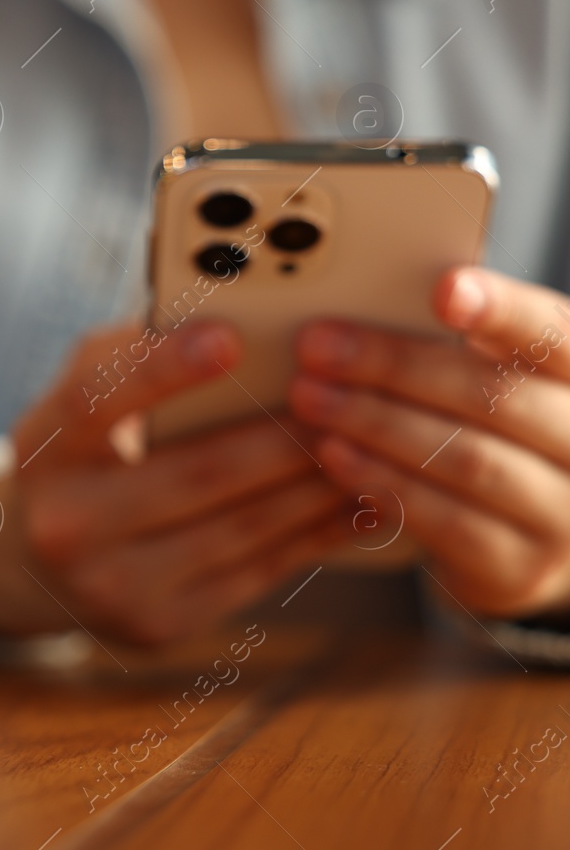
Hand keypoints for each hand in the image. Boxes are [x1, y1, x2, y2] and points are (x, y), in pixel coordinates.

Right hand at [0, 321, 348, 645]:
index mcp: (43, 448)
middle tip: (349, 399)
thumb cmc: (87, 449)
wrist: (42, 560)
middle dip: (283, 436)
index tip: (230, 337)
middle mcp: (66, 523)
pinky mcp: (160, 623)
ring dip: (317, 487)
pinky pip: (256, 573)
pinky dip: (317, 534)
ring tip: (372, 448)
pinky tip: (360, 504)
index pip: (96, 400)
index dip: (163, 369)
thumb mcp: (85, 396)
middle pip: (194, 473)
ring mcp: (112, 584)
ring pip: (240, 528)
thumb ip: (138, 354)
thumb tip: (235, 316)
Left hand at [288, 267, 569, 619]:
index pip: (552, 334)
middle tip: (319, 348)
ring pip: (467, 458)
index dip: (503, 310)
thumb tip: (357, 317)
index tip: (445, 290)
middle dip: (395, 367)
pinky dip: (383, 482)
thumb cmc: (489, 439)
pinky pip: (446, 519)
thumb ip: (451, 349)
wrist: (521, 542)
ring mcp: (564, 514)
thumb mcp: (490, 384)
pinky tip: (334, 456)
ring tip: (311, 399)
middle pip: (496, 396)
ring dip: (376, 424)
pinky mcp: (520, 566)